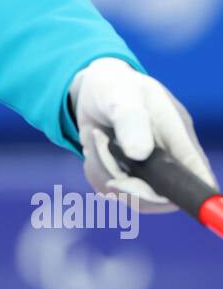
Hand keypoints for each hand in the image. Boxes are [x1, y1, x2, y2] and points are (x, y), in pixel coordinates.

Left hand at [69, 57, 218, 212]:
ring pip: (132, 196)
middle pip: (162, 195)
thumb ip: (131, 119)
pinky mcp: (131, 179)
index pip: (195, 169)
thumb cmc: (113, 88)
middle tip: (101, 152)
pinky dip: (97, 174)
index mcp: (178, 134)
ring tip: (96, 140)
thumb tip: (140, 153)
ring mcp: (151, 172)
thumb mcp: (119, 95)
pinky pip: (113, 192)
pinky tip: (94, 151)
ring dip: (106, 172)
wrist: (92, 94)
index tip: (172, 200)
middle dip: (128, 182)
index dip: (194, 191)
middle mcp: (170, 158)